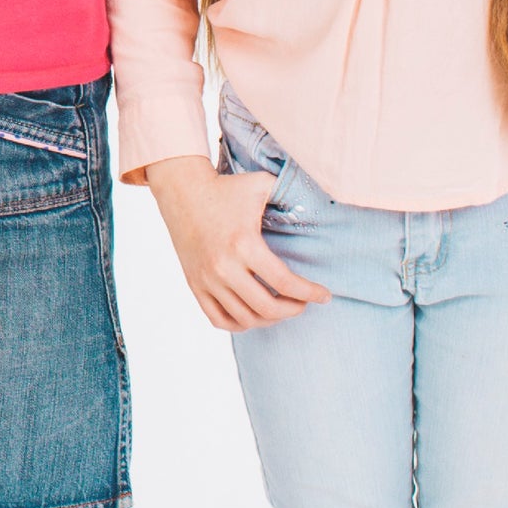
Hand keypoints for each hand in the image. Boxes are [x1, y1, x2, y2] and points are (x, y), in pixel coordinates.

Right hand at [146, 153, 329, 331]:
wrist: (181, 189)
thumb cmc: (226, 187)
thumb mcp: (260, 184)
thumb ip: (290, 192)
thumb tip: (321, 201)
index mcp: (244, 244)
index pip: (285, 283)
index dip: (310, 293)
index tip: (325, 295)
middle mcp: (224, 266)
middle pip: (268, 308)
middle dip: (294, 310)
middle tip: (303, 302)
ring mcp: (207, 278)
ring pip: (245, 319)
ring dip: (270, 318)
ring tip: (280, 306)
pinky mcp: (194, 284)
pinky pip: (219, 320)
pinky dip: (240, 324)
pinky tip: (253, 312)